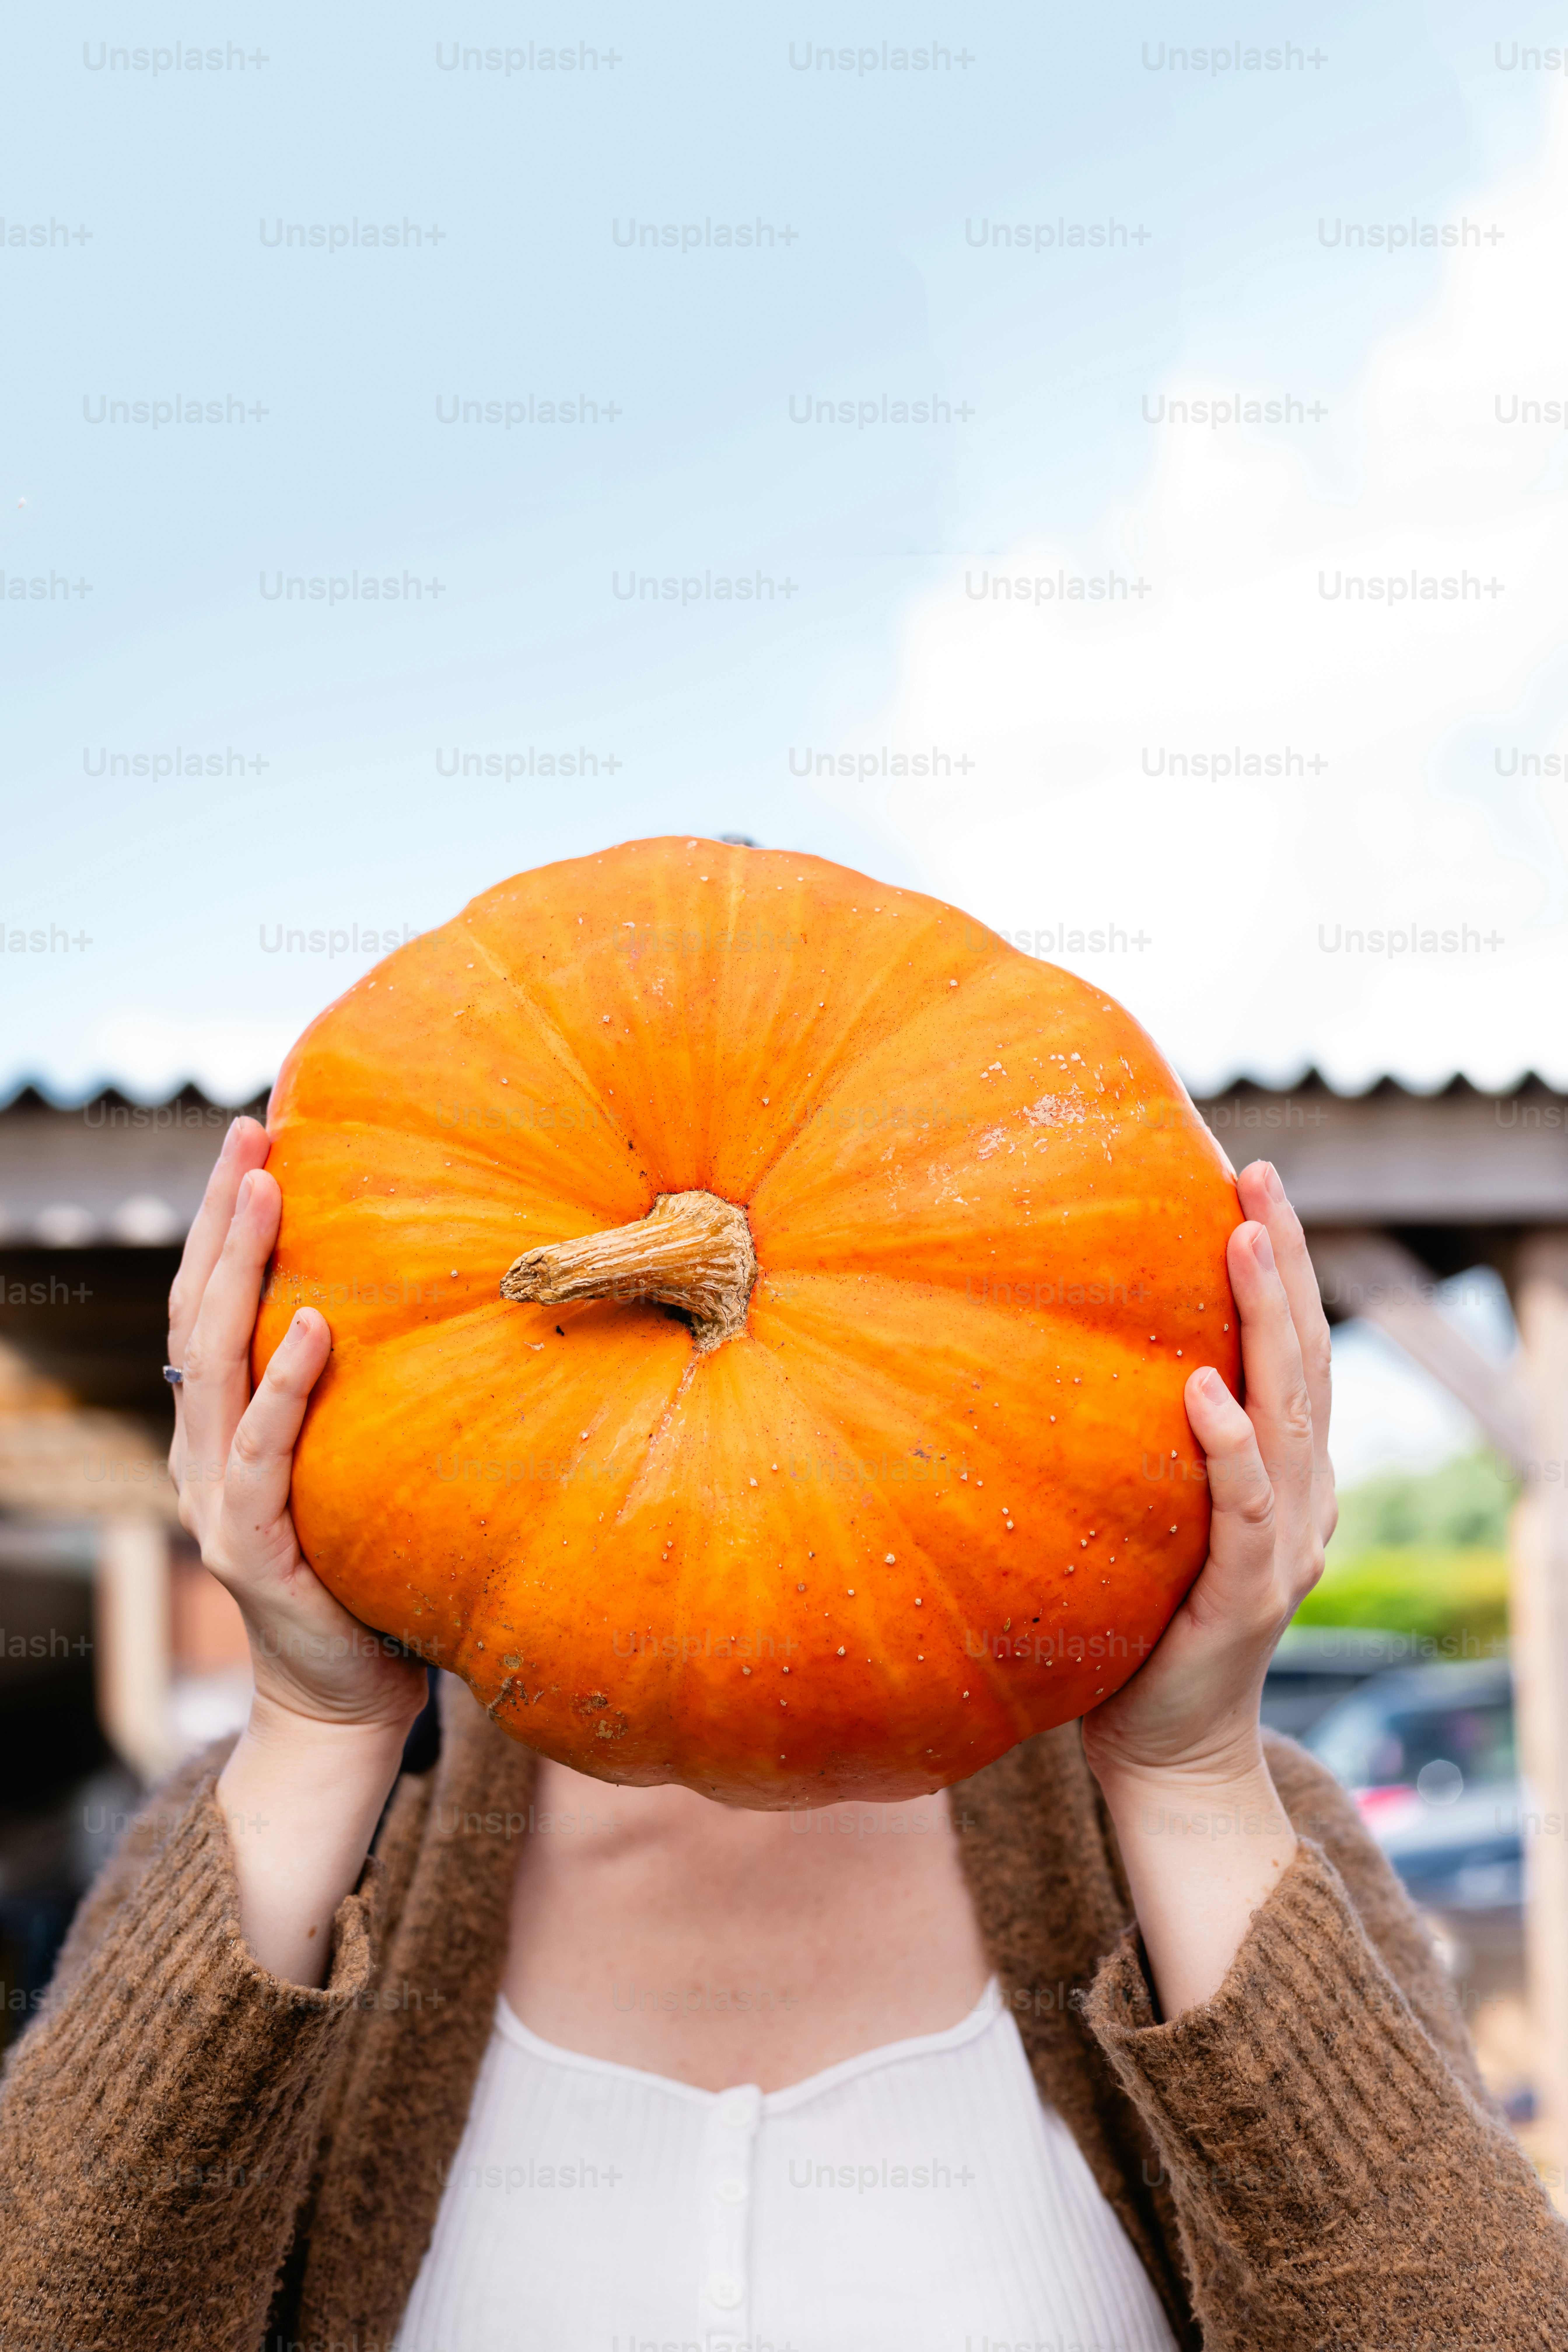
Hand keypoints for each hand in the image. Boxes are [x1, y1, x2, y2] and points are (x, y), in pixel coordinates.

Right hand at [168, 1116, 427, 1738]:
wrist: (346, 1698)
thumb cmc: (367, 1574)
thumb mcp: (360, 1468)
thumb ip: (367, 1403)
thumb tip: (438, 1310)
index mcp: (225, 1429)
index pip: (209, 1305)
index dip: (222, 1226)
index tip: (254, 1143)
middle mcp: (204, 1452)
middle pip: (195, 1313)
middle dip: (216, 1220)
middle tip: (246, 1135)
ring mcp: (215, 1498)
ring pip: (210, 1364)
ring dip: (234, 1272)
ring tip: (261, 1191)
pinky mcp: (249, 1548)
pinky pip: (259, 1454)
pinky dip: (279, 1387)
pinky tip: (306, 1327)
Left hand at [1079, 1159, 1336, 2016]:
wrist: (1164, 1749)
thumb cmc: (1139, 1625)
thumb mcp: (1142, 1515)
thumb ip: (1130, 1449)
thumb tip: (1041, 1360)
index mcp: (1280, 1473)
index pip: (1288, 1348)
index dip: (1278, 1266)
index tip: (1248, 1180)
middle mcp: (1298, 1497)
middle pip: (1303, 1358)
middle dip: (1284, 1263)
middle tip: (1259, 1176)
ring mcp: (1282, 1547)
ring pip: (1289, 1415)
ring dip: (1269, 1323)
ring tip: (1246, 1241)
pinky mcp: (1245, 1597)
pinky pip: (1245, 1510)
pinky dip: (1231, 1448)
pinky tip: (1206, 1391)